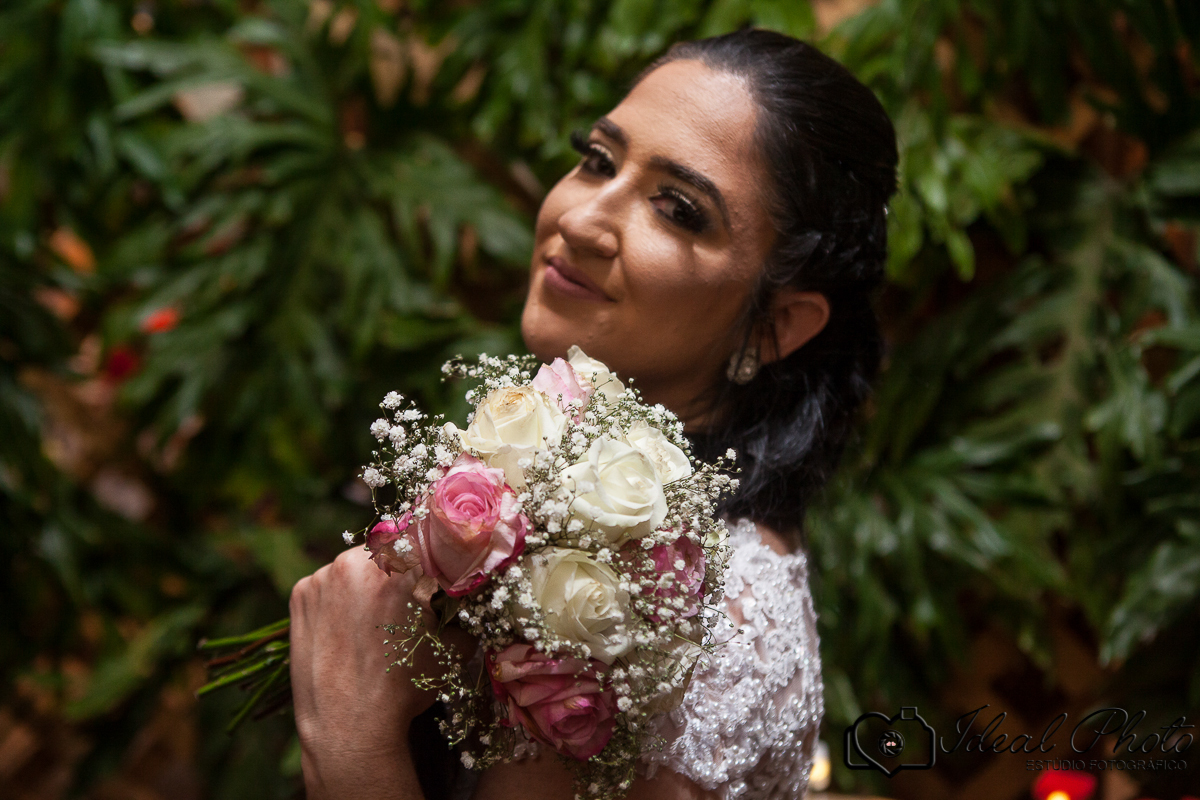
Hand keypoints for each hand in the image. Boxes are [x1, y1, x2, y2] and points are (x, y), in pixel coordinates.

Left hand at [290, 546, 468, 797]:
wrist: (349, 726)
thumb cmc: (404, 685)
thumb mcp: (450, 646)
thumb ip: (462, 612)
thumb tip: (470, 601)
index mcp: (398, 567)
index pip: (424, 539)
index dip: (434, 555)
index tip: (437, 573)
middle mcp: (354, 562)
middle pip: (386, 550)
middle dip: (397, 570)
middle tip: (404, 602)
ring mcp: (322, 577)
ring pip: (354, 566)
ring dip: (366, 582)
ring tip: (374, 622)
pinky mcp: (300, 595)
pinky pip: (328, 584)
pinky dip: (339, 598)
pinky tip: (348, 629)